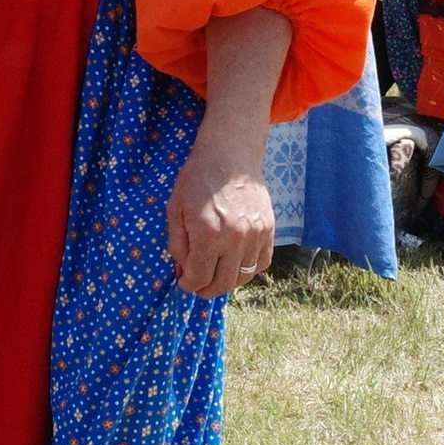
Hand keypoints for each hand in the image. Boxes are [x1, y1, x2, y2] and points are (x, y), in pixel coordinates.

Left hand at [165, 134, 275, 297]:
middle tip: (198, 285)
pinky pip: (262, 263)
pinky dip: (249, 270)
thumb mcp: (175, 210)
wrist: (230, 155)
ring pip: (243, 276)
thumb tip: (183, 271)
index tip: (184, 282)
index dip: (188, 285)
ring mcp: (255, 235)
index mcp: (208, 234)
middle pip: (223, 283)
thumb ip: (178, 245)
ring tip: (216, 275)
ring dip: (227, 282)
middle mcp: (235, 239)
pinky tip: (235, 264)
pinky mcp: (268, 230)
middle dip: (206, 290)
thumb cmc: (198, 179)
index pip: (199, 278)